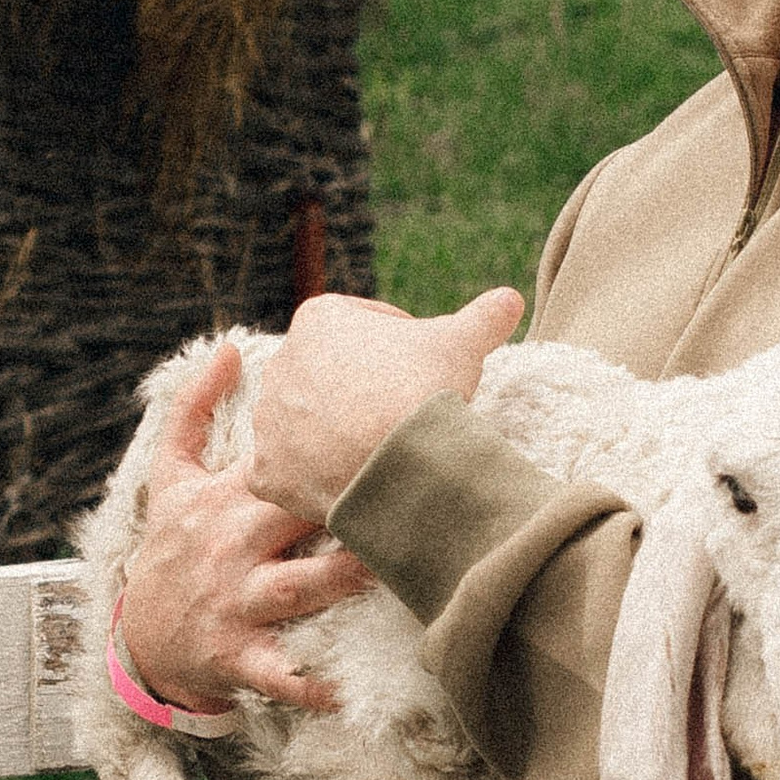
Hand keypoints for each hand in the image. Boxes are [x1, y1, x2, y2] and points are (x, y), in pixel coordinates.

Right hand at [117, 340, 377, 716]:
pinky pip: (279, 673)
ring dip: (346, 580)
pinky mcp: (237, 655)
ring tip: (398, 567)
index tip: (385, 421)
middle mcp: (232, 545)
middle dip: (351, 503)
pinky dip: (310, 684)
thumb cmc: (170, 549)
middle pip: (299, 516)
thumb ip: (193, 409)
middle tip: (415, 487)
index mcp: (226, 498)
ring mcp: (236, 602)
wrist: (138, 641)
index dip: (328, 442)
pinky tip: (349, 689)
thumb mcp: (168, 478)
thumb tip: (228, 346)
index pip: (281, 461)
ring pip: (300, 587)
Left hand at [247, 285, 525, 526]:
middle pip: (330, 375)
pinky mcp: (268, 471)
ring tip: (376, 448)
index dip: (402, 344)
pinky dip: (307, 478)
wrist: (399, 460)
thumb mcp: (464, 341)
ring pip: (304, 422)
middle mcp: (281, 364)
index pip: (365, 326)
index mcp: (318, 319)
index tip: (424, 366)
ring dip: (333, 431)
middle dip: (361, 389)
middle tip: (402, 410)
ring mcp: (269, 420)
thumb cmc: (424, 388)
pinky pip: (285, 472)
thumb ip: (485, 316)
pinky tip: (340, 481)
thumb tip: (511, 298)